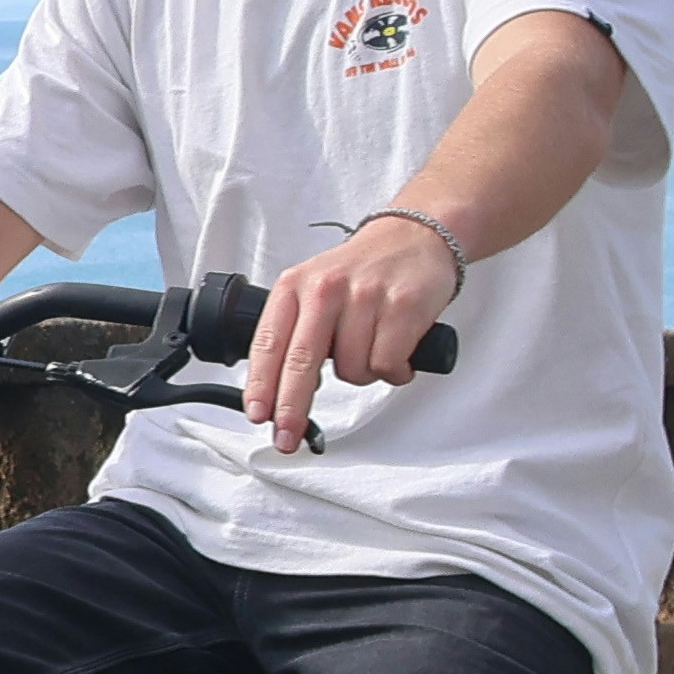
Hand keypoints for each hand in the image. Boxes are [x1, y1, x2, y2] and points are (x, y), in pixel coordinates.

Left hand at [239, 214, 459, 452]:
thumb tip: (278, 390)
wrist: (415, 236)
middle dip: (292, 408)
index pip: (268, 342)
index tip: (258, 415)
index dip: (261, 384)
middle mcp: (325, 289)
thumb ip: (296, 331)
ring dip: (364, 374)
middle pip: (301, 362)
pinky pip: (388, 364)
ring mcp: (365, 296)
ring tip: (374, 347)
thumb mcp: (313, 288)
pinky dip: (394, 370)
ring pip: (352, 369)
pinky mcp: (403, 305)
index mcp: (294, 286)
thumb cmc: (360, 272)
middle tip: (287, 437)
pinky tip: (398, 351)